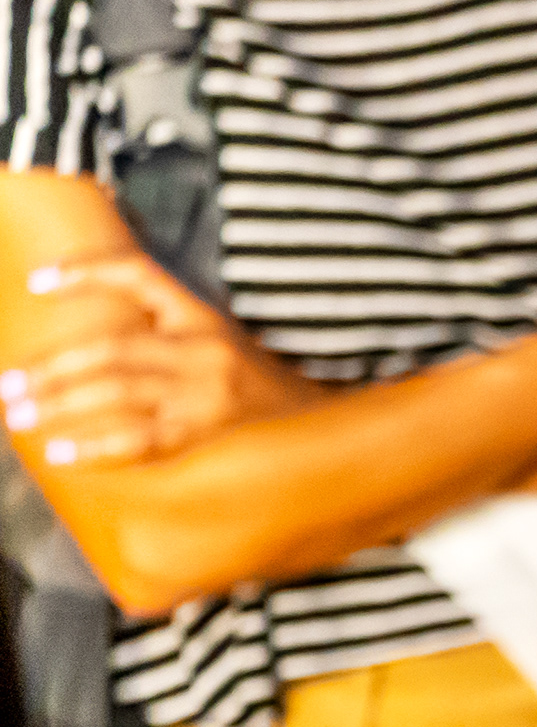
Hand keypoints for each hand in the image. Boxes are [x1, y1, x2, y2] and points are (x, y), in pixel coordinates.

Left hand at [3, 253, 314, 466]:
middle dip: (53, 367)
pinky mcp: (205, 433)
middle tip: (7, 384)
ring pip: (117, 394)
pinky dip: (97, 449)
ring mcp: (204, 395)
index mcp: (202, 316)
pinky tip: (62, 454)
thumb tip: (92, 338)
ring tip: (19, 415)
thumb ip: (165, 328)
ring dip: (60, 405)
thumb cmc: (252, 382)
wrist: (316, 424)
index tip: (36, 282)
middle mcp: (202, 350)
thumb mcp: (216, 337)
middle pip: (112, 350)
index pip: (139, 276)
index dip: (86, 273)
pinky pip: (141, 441)